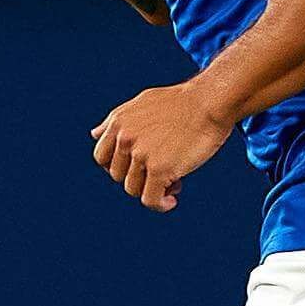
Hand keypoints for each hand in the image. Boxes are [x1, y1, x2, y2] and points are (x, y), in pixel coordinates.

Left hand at [91, 82, 233, 211]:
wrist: (210, 101)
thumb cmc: (182, 102)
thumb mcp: (141, 103)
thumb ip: (116, 120)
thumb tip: (94, 134)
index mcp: (118, 123)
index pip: (101, 157)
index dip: (118, 166)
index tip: (138, 168)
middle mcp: (125, 138)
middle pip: (117, 175)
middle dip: (137, 177)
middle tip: (160, 172)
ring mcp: (141, 154)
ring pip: (133, 189)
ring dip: (152, 189)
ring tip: (173, 181)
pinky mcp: (160, 169)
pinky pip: (150, 200)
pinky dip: (160, 204)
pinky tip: (172, 199)